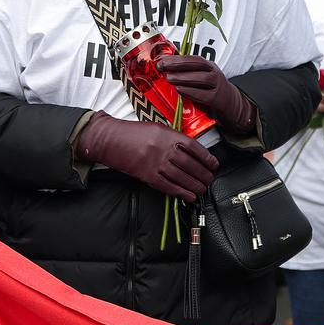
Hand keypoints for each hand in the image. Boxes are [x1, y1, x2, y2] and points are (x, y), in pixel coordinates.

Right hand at [75, 111, 218, 199]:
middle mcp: (163, 148)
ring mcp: (155, 163)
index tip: (214, 164)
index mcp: (167, 134)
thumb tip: (190, 150)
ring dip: (195, 185)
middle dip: (203, 174)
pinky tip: (189, 196)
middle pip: (190, 164)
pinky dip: (181, 192)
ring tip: (203, 189)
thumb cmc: (131, 133)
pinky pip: (168, 186)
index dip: (206, 157)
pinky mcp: (147, 175)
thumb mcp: (155, 128)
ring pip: (181, 177)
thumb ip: (172, 137)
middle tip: (210, 179)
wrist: (109, 139)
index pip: (193, 147)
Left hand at [156, 54, 255, 132]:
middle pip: (198, 65)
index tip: (162, 60)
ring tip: (169, 78)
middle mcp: (214, 73)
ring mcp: (218, 86)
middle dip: (178, 64)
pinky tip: (180, 90)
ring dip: (184, 77)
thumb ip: (188, 74)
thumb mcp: (201, 78)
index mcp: (209, 66)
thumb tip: (165, 69)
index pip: (193, 59)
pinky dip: (191, 92)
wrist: (230, 103)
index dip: (177, 58)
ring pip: (203, 78)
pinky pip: (204, 95)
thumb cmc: (210, 90)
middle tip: (162, 67)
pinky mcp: (217, 99)